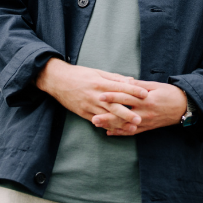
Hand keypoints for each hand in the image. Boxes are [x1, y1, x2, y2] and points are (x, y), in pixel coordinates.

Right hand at [35, 59, 149, 127]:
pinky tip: (116, 130)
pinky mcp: (83, 113)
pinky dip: (107, 126)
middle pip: (114, 106)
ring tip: (132, 128)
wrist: (57, 80)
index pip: (120, 87)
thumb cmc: (79, 74)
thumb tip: (131, 80)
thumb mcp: (97, 72)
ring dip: (120, 123)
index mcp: (100, 83)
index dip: (133, 91)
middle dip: (128, 113)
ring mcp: (89, 105)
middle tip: (140, 119)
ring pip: (107, 116)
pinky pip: (97, 121)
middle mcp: (95, 95)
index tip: (145, 94)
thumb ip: (115, 78)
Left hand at [94, 81, 188, 135]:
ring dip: (111, 126)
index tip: (100, 96)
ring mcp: (146, 122)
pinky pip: (132, 132)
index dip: (113, 96)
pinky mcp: (147, 128)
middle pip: (123, 114)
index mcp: (146, 100)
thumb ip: (139, 85)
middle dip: (107, 116)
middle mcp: (145, 112)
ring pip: (125, 125)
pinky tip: (109, 132)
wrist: (184, 107)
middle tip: (93, 117)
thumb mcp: (155, 86)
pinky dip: (120, 132)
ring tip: (97, 125)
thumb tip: (125, 81)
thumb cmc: (169, 93)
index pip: (126, 97)